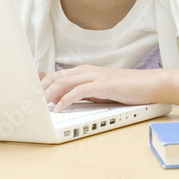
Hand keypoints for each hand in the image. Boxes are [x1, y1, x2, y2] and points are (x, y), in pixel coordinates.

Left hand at [41, 65, 160, 110]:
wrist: (149, 84)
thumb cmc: (127, 89)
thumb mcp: (100, 90)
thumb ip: (83, 93)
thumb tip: (66, 100)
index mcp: (85, 71)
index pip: (57, 76)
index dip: (42, 84)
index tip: (32, 95)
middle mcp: (87, 71)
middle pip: (56, 77)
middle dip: (41, 89)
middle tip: (30, 101)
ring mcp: (94, 76)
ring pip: (64, 82)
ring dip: (50, 94)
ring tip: (40, 104)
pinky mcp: (102, 85)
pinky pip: (78, 91)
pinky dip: (66, 99)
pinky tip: (60, 107)